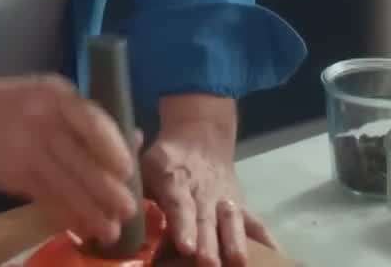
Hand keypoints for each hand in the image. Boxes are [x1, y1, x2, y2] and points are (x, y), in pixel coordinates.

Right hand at [0, 73, 141, 244]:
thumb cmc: (13, 102)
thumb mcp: (51, 95)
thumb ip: (88, 117)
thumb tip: (133, 138)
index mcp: (57, 96)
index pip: (93, 122)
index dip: (113, 149)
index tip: (128, 171)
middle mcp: (42, 122)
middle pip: (81, 161)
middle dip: (108, 191)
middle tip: (129, 211)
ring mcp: (25, 150)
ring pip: (65, 186)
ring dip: (91, 212)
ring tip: (111, 231)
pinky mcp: (12, 175)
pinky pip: (46, 198)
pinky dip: (66, 214)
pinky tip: (82, 227)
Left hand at [142, 124, 275, 266]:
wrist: (201, 135)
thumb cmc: (165, 158)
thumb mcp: (144, 163)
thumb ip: (134, 187)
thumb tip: (115, 212)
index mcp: (174, 180)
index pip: (179, 204)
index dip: (183, 224)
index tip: (186, 245)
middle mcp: (203, 191)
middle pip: (206, 219)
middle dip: (209, 242)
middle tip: (208, 263)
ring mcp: (224, 199)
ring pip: (232, 221)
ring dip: (235, 242)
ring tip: (239, 262)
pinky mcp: (240, 205)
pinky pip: (254, 222)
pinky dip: (265, 239)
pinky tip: (275, 255)